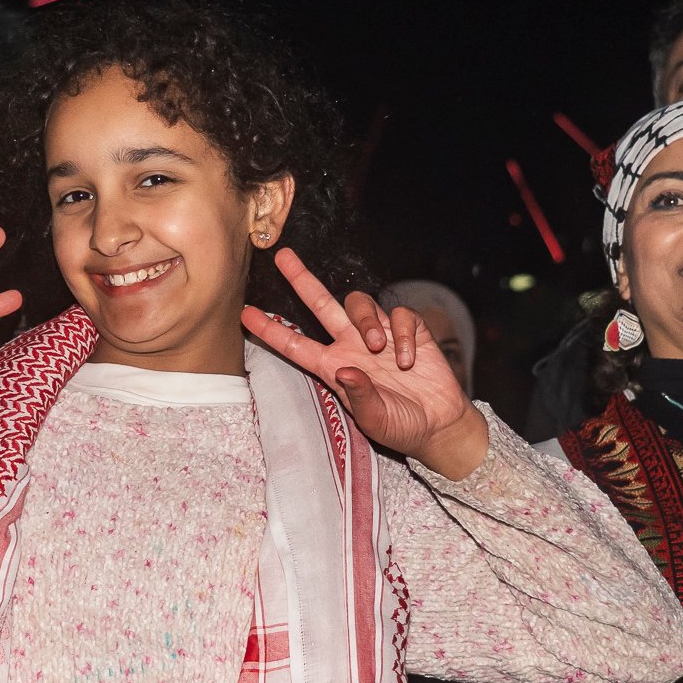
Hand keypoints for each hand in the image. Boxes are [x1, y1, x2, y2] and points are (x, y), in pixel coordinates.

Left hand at [243, 249, 489, 477]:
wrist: (438, 425)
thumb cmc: (400, 425)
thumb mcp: (375, 420)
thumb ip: (360, 397)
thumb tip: (346, 370)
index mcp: (333, 367)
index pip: (295, 344)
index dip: (270, 330)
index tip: (245, 314)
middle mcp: (351, 345)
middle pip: (320, 304)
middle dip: (301, 279)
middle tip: (282, 257)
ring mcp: (379, 335)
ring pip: (359, 303)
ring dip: (366, 320)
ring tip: (378, 349)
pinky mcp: (409, 331)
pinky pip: (400, 316)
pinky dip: (403, 334)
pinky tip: (408, 360)